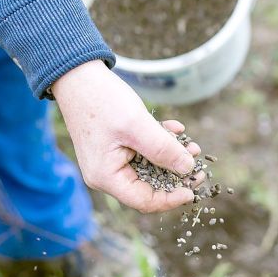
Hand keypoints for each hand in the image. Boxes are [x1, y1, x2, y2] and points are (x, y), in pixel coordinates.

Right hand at [51, 60, 201, 211]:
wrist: (78, 76)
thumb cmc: (102, 101)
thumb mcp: (137, 125)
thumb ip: (163, 149)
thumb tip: (187, 169)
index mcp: (106, 176)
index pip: (144, 200)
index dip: (171, 198)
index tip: (193, 188)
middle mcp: (107, 173)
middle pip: (148, 186)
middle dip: (175, 174)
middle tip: (199, 163)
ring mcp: (111, 160)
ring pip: (149, 167)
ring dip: (171, 156)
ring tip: (191, 145)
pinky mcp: (117, 146)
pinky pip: (143, 151)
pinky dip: (160, 142)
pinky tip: (175, 127)